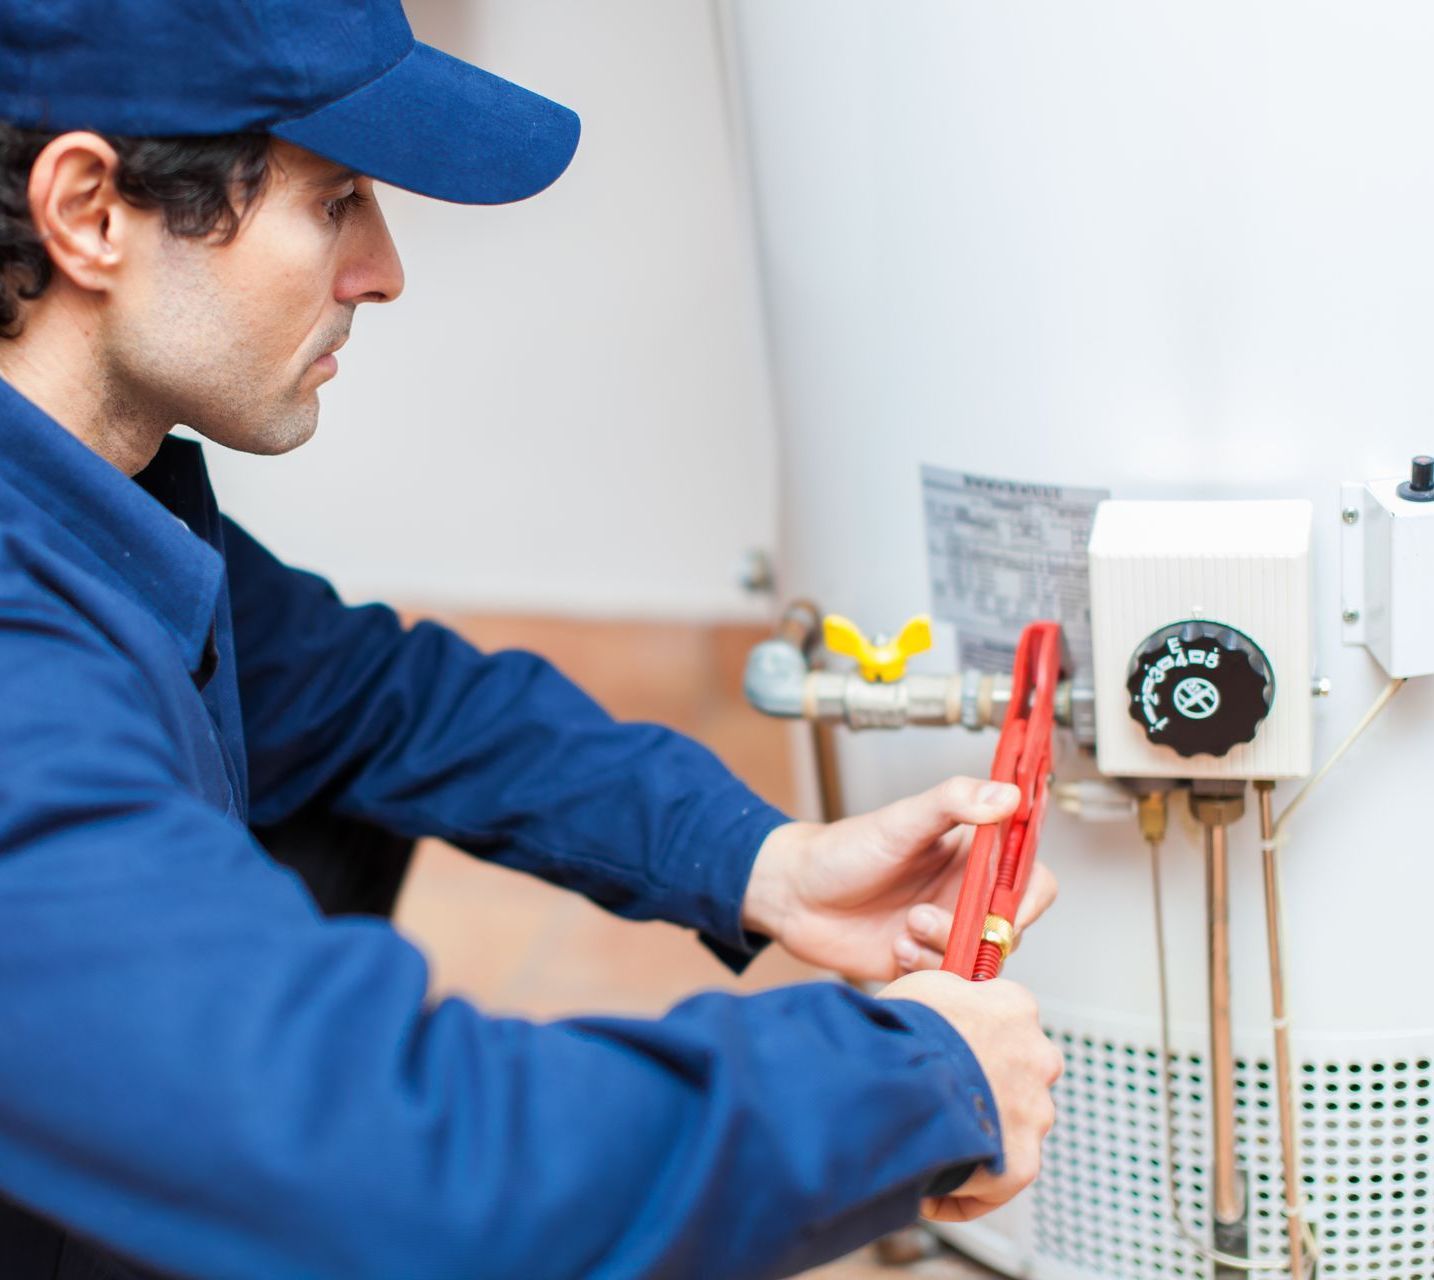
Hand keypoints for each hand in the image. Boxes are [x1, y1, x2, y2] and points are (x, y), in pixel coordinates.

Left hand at [740, 776, 1057, 982]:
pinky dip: (926, 970)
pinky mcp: (924, 963)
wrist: (793, 895)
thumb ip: (954, 801)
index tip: (1002, 908)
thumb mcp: (900, 819)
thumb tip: (1007, 794)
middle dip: (978, 933)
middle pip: (1009, 927)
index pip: (1031, 879)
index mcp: (971, 855)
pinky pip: (949, 982)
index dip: (1027, 898)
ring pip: (980, 960)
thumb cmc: (843, 850)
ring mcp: (946, 931)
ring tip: (905, 929)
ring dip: (945, 950)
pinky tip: (895, 948)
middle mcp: (964, 895)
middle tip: (929, 918)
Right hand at [878, 969, 1061, 1220]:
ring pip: (1014, 1124)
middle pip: (1020, 1072)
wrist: (904, 1080)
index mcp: (1015, 1007)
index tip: (955, 1044)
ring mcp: (1035, 1112)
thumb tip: (952, 1000)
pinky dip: (968, 1188)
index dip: (977, 1033)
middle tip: (944, 1094)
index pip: (1009, 1017)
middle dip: (990, 1083)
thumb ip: (953, 993)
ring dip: (982, 1131)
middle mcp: (1038, 1056)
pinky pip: (998, 1180)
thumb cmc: (908, 1029)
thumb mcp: (925, 986)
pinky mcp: (1023, 1163)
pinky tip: (930, 1189)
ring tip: (932, 1140)